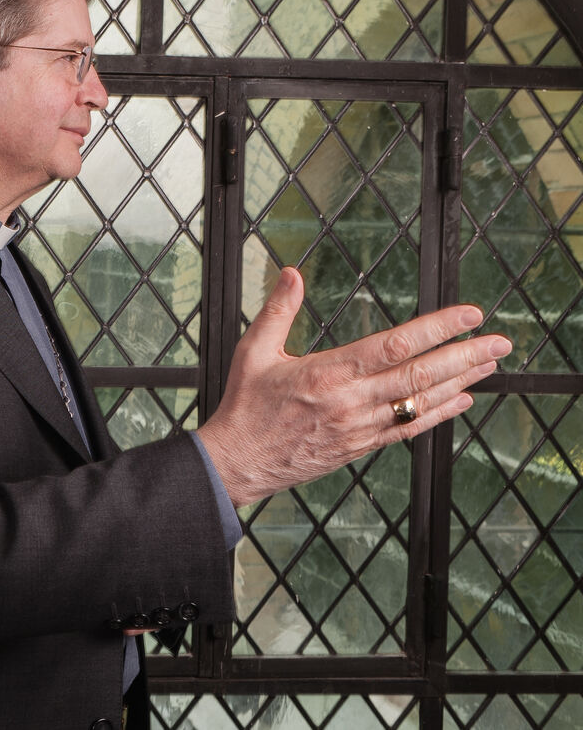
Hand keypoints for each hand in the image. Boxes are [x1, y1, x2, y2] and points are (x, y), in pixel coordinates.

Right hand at [198, 267, 510, 506]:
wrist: (237, 462)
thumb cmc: (245, 406)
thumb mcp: (252, 351)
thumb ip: (278, 310)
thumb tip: (292, 274)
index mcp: (326, 373)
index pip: (394, 346)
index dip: (436, 330)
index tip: (466, 316)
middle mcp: (350, 402)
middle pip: (420, 376)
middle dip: (465, 356)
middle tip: (500, 341)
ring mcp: (359, 427)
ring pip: (421, 403)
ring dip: (460, 382)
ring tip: (490, 364)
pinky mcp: (360, 447)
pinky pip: (409, 429)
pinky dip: (439, 414)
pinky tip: (461, 401)